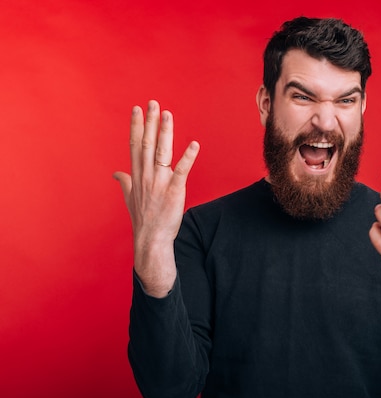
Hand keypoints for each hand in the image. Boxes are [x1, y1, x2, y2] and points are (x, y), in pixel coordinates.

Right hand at [113, 100, 199, 296]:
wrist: (151, 240)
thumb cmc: (143, 219)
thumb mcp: (129, 198)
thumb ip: (124, 182)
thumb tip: (115, 174)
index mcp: (137, 175)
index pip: (135, 145)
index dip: (136, 126)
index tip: (138, 109)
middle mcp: (146, 176)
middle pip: (147, 143)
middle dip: (150, 122)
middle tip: (154, 103)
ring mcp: (159, 183)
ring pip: (162, 152)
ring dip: (165, 132)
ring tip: (168, 114)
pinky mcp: (174, 192)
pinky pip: (181, 171)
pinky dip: (188, 158)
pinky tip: (194, 144)